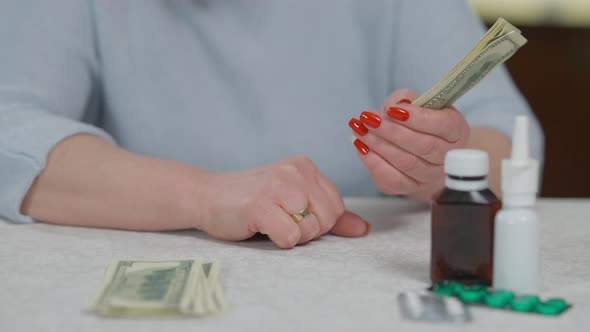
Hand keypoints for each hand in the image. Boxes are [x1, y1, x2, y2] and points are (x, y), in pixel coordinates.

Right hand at [200, 156, 369, 247]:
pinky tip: (260, 226)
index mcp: (305, 167)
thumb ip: (330, 214)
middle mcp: (295, 171)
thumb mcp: (294, 202)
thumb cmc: (251, 201)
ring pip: (311, 229)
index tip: (291, 215)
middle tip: (278, 220)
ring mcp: (278, 185)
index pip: (337, 206)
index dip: (318, 222)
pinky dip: (278, 240)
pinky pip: (291, 237)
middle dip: (306, 230)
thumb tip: (363, 229)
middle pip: (327, 219)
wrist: (206, 196)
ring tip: (268, 222)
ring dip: (291, 236)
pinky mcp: (260, 204)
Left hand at [348, 89, 469, 200]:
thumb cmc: (418, 122)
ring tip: (359, 129)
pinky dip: (374, 163)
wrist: (419, 150)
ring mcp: (431, 176)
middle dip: (391, 131)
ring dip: (378, 145)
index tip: (392, 109)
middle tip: (368, 118)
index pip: (442, 125)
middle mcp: (448, 157)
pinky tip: (361, 147)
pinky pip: (392, 180)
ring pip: (406, 163)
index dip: (417, 118)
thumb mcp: (417, 103)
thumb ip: (407, 99)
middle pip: (423, 146)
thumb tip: (398, 104)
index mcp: (456, 130)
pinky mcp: (410, 187)